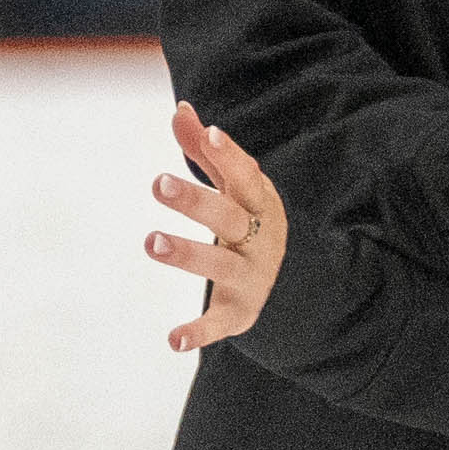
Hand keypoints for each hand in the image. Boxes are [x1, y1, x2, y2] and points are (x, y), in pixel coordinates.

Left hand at [147, 102, 287, 353]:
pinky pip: (219, 323)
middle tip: (157, 182)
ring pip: (220, 265)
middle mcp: (259, 239)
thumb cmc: (252, 225)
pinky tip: (172, 340)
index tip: (208, 134)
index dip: (228, 155)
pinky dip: (198, 332)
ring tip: (150, 241)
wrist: (298, 288)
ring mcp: (251, 277)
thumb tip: (181, 109)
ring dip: (186, 253)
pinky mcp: (240, 314)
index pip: (245, 175)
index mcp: (259, 203)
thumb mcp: (236, 190)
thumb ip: (206, 155)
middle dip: (194, 200)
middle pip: (227, 216)